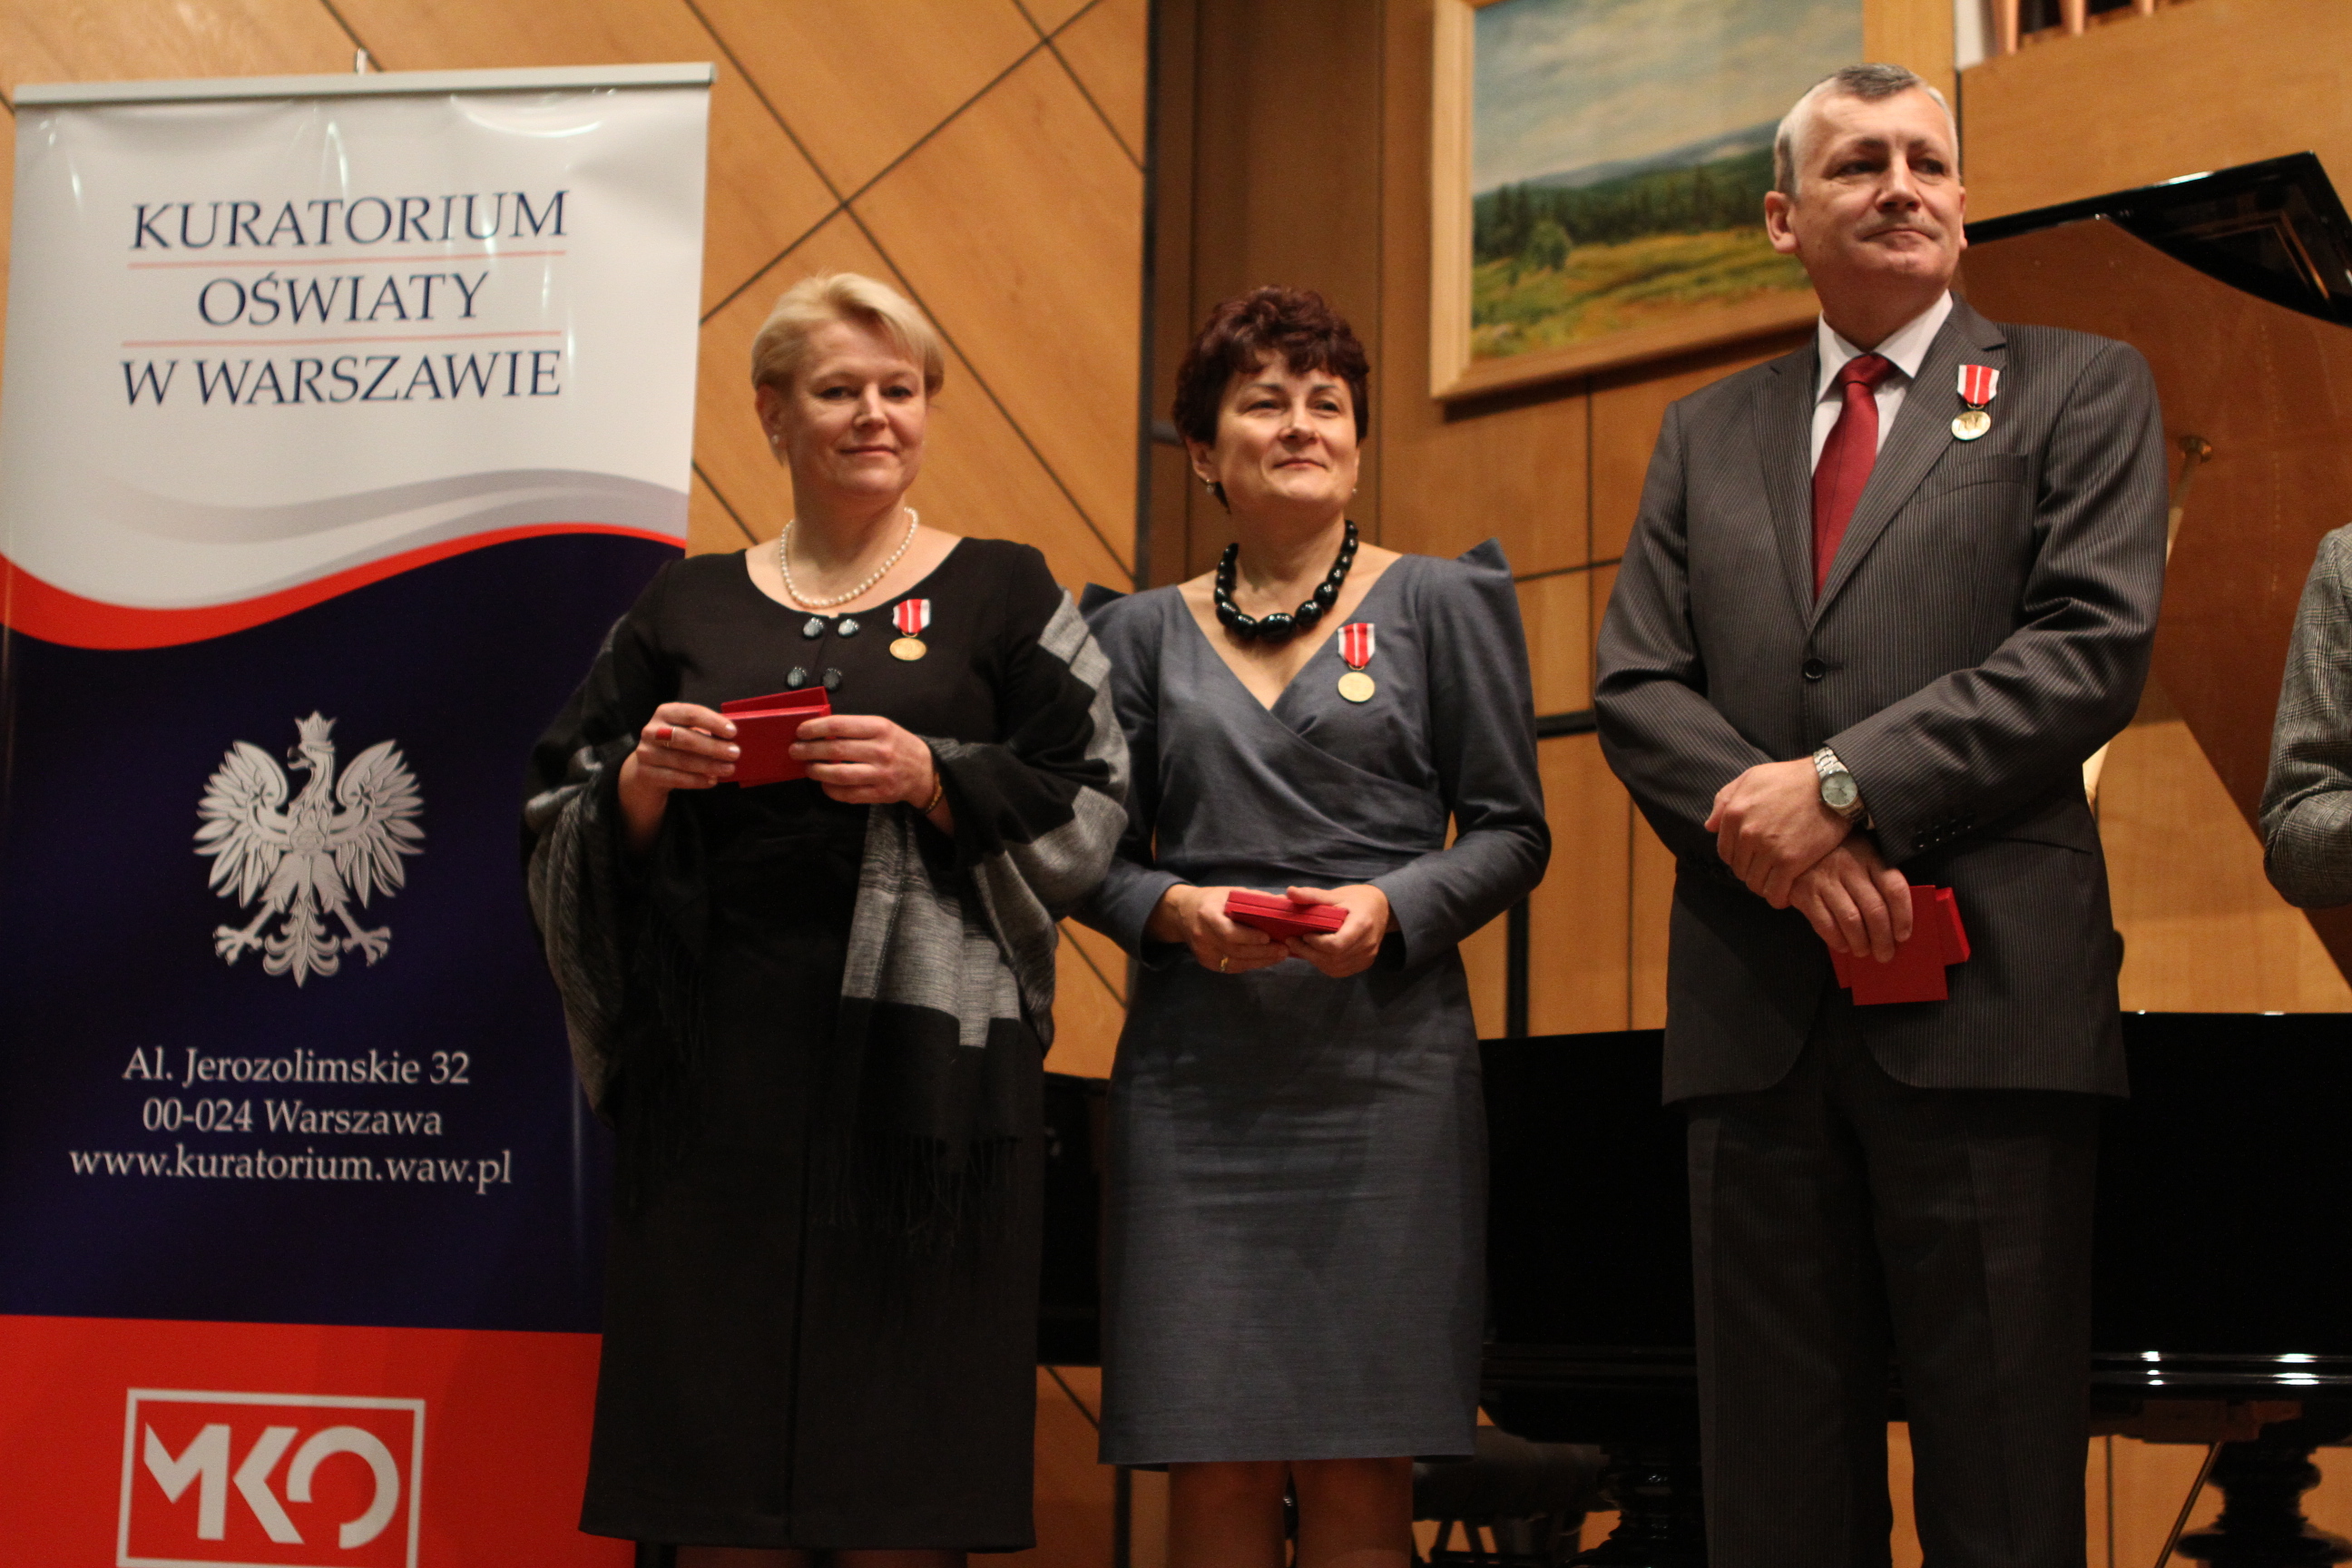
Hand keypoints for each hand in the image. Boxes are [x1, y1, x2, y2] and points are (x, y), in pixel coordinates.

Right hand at [618, 702, 738, 849]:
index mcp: (665, 713)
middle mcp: (652, 730)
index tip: (733, 732)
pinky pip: (675, 778)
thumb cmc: (677, 746)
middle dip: (713, 746)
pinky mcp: (646, 773)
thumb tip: (735, 738)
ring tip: (728, 769)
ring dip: (709, 766)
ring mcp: (646, 752)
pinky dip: (696, 780)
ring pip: (681, 760)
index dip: (713, 722)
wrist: (648, 768)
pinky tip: (712, 781)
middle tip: (735, 753)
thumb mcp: (688, 731)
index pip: (691, 714)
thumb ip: (707, 731)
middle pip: (685, 738)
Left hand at [792, 714, 939, 810]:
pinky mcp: (880, 794)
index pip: (839, 726)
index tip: (800, 731)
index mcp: (880, 728)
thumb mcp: (882, 727)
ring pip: (839, 774)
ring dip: (816, 771)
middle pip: (835, 750)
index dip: (815, 728)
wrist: (926, 771)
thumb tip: (818, 731)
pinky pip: (847, 794)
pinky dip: (830, 789)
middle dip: (809, 750)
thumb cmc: (898, 745)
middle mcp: (881, 750)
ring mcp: (881, 774)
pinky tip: (824, 783)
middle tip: (795, 750)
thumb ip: (854, 727)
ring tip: (807, 768)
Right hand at [1145, 885, 1285, 974]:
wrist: (1182, 912)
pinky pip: (1232, 967)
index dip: (1249, 937)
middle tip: (1284, 949)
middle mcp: (1202, 936)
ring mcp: (1203, 952)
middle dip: (1262, 951)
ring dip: (1261, 960)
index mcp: (1207, 914)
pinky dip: (1251, 964)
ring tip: (1281, 955)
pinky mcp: (1207, 963)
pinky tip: (1266, 959)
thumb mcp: (1229, 893)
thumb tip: (1282, 903)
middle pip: (1235, 949)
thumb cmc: (1211, 900)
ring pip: (1236, 962)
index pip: (1228, 932)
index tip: (1268, 937)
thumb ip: (1253, 899)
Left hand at [1279, 885, 1391, 978]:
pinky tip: (1316, 953)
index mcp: (1362, 924)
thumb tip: (1290, 892)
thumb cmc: (1357, 899)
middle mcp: (1367, 944)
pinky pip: (1340, 970)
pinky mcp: (1365, 963)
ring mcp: (1367, 956)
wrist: (1382, 908)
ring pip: (1334, 967)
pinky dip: (1324, 964)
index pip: (1336, 944)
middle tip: (1293, 941)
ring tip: (1302, 947)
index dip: (1316, 943)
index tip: (1304, 933)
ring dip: (1314, 960)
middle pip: (1333, 958)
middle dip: (1309, 952)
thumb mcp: (1336, 894)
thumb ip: (1313, 895)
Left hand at [1705, 757, 1851, 903]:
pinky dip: (1778, 897)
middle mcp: (1747, 833)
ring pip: (1755, 883)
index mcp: (1734, 813)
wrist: (1833, 783)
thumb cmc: (1792, 778)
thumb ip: (1726, 799)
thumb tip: (1709, 826)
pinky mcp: (1791, 862)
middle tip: (1768, 869)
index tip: (1752, 858)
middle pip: (1740, 869)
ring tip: (1777, 880)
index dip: (1738, 858)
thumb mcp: (1753, 777)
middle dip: (1752, 871)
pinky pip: (1775, 892)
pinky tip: (1786, 893)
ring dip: (1765, 885)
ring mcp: (1769, 849)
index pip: (1725, 851)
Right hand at [1788, 838, 1914, 962]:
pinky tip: (1843, 945)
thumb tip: (1896, 920)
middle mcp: (1849, 868)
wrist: (1796, 845)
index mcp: (1870, 857)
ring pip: (1851, 920)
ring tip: (1864, 951)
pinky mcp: (1805, 894)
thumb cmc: (1837, 854)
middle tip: (1885, 954)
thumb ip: (1879, 879)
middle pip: (1875, 910)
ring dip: (1861, 943)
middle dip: (1883, 939)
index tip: (1903, 935)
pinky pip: (1825, 924)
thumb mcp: (1863, 854)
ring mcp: (1826, 881)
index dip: (1903, 917)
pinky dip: (1837, 940)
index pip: (1895, 889)